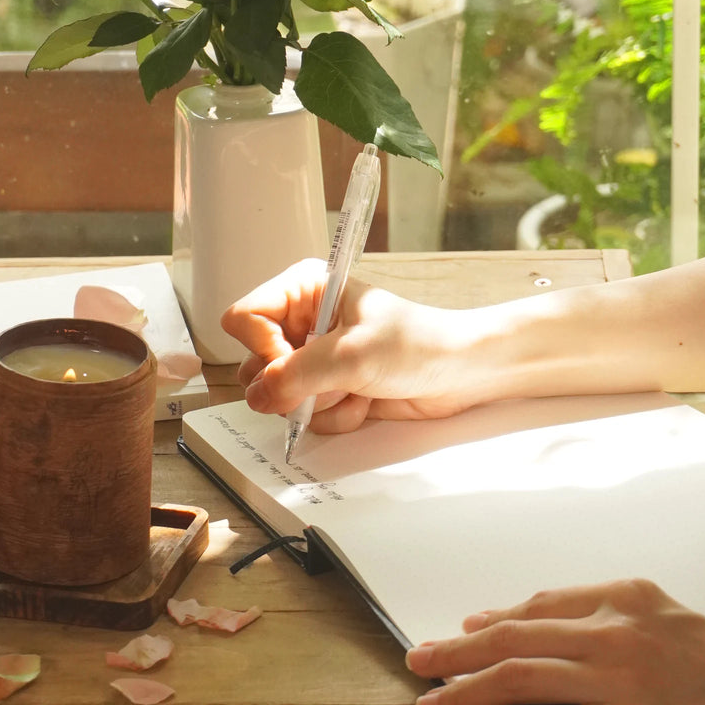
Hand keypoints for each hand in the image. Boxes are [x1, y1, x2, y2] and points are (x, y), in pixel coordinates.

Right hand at [220, 259, 484, 432]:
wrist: (459, 373)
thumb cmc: (418, 344)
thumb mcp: (351, 355)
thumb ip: (296, 376)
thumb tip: (256, 395)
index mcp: (303, 289)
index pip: (244, 318)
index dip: (261, 347)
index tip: (290, 362)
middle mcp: (300, 321)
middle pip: (254, 362)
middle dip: (293, 383)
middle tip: (329, 381)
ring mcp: (311, 358)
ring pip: (277, 395)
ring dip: (318, 403)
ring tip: (354, 388)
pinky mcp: (324, 388)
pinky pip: (302, 414)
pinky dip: (334, 415)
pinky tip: (363, 400)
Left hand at [405, 579, 704, 704]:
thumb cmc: (699, 652)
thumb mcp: (642, 603)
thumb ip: (569, 601)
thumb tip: (491, 615)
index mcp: (615, 602)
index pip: (530, 610)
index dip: (482, 627)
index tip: (448, 639)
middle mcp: (613, 642)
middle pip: (514, 646)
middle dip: (457, 656)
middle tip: (418, 664)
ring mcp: (619, 693)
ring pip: (523, 689)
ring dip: (470, 698)